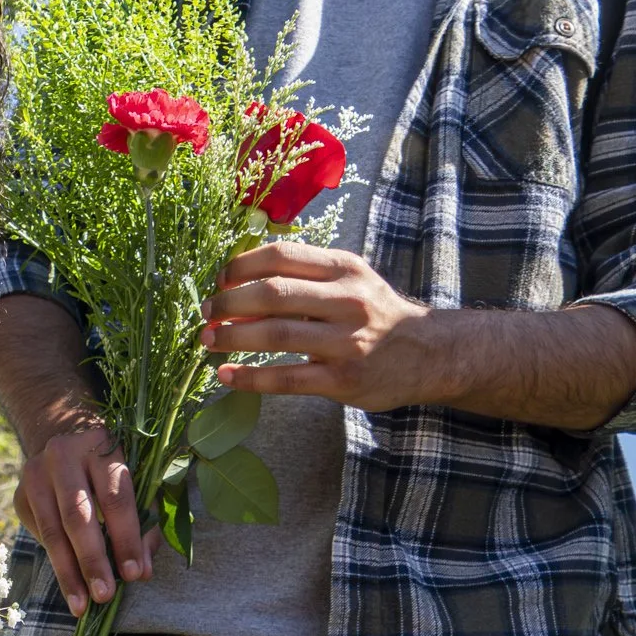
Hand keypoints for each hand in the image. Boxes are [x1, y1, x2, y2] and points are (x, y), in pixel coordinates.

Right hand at [14, 413, 150, 614]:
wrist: (62, 437)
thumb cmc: (110, 469)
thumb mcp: (137, 484)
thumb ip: (145, 526)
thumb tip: (141, 572)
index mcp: (100, 447)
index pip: (115, 498)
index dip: (126, 538)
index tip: (135, 574)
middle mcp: (62, 456)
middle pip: (78, 516)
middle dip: (92, 561)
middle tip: (104, 596)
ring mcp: (34, 475)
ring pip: (52, 531)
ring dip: (68, 572)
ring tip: (82, 605)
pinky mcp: (19, 495)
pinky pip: (39, 536)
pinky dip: (57, 562)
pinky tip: (70, 585)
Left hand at [202, 242, 442, 410]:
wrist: (430, 354)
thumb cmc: (376, 314)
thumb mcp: (351, 281)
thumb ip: (306, 278)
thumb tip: (240, 284)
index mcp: (344, 269)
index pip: (283, 256)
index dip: (242, 266)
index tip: (220, 279)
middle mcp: (347, 300)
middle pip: (274, 293)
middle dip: (229, 302)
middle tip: (206, 312)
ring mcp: (346, 342)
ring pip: (276, 334)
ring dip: (232, 337)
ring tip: (208, 341)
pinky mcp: (343, 379)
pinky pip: (287, 378)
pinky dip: (251, 378)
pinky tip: (226, 376)